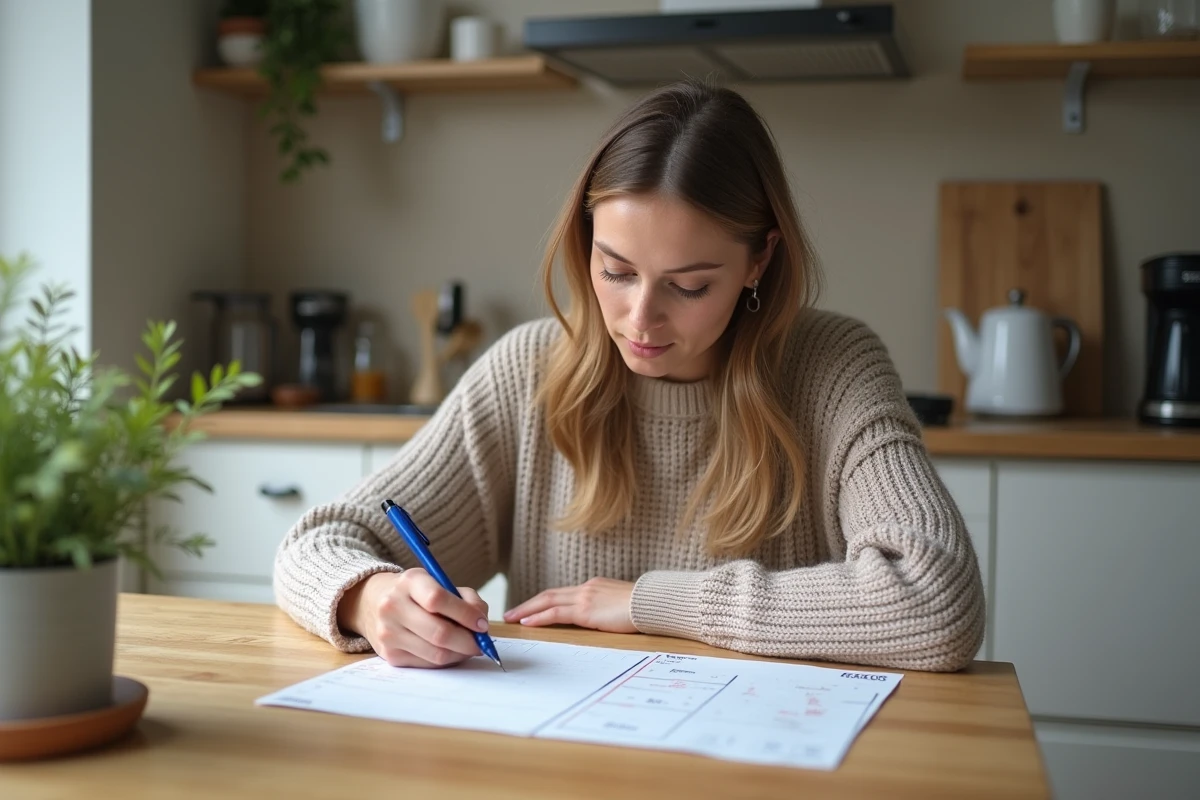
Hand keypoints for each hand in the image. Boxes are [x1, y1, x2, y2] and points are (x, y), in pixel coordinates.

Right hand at [337, 570, 489, 667]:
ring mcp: (388, 632)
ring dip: (459, 654)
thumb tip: (482, 625)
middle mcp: (393, 606)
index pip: (438, 599)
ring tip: (467, 647)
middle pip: (439, 632)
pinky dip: (445, 660)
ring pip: (435, 653)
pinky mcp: (389, 654)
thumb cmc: (418, 593)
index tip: (482, 624)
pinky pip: (427, 664)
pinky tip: (449, 651)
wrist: (375, 603)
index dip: (465, 614)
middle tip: (481, 644)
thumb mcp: (440, 582)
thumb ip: (466, 599)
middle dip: (467, 642)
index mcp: (409, 581)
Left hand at [502, 577, 636, 632]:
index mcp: (593, 587)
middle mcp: (586, 588)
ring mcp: (584, 597)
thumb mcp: (620, 605)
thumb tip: (601, 619)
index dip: (543, 601)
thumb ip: (606, 608)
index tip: (531, 608)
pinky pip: (555, 613)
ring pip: (547, 602)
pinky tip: (527, 623)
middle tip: (511, 613)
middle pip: (549, 595)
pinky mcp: (585, 610)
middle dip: (528, 604)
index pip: (562, 593)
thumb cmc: (643, 608)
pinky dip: (539, 617)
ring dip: (527, 610)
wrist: (652, 604)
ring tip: (512, 619)